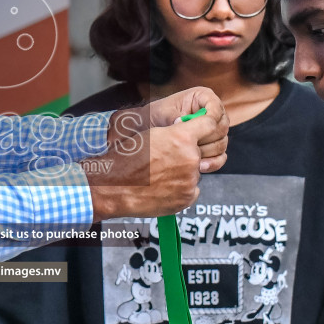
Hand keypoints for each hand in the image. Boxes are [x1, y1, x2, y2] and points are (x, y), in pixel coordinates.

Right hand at [86, 106, 225, 220]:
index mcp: (182, 138)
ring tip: (159, 175)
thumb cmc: (127, 159)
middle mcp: (190, 159)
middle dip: (188, 154)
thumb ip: (176, 132)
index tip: (204, 128)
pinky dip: (180, 189)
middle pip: (200, 152)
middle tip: (167, 159)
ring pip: (195, 172)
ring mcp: (190, 181)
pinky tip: (162, 187)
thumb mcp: (151, 134)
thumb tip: (191, 130)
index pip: (210, 125)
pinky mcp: (187, 198)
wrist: (113, 186)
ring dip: (183, 173)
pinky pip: (191, 190)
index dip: (206, 125)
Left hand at [147, 87, 229, 171]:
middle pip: (222, 126)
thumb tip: (181, 122)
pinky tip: (201, 166)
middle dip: (208, 137)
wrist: (153, 128)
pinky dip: (213, 162)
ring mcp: (215, 129)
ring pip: (222, 142)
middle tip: (193, 144)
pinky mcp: (213, 144)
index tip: (200, 128)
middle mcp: (213, 112)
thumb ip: (173, 116)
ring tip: (193, 157)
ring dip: (209, 151)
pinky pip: (220, 155)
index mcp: (203, 97)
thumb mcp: (163, 112)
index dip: (211, 118)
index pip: (216, 107)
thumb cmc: (159, 115)